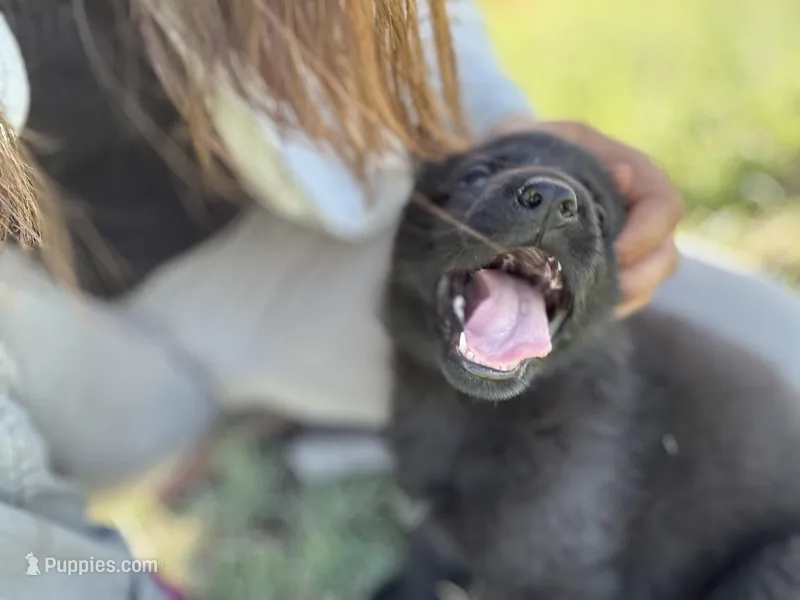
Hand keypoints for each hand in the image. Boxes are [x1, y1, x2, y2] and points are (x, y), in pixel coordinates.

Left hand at [485, 117, 683, 317]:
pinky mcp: (602, 270)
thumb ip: (574, 158)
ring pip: (647, 282)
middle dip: (639, 279)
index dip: (647, 234)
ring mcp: (623, 244)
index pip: (663, 205)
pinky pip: (619, 298)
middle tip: (602, 291)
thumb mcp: (540, 141)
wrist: (498, 167)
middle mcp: (636, 211)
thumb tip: (621, 176)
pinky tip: (575, 311)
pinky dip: (603, 307)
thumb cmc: (522, 146)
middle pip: (665, 253)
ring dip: (622, 298)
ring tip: (587, 306)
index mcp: (630, 171)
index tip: (615, 252)